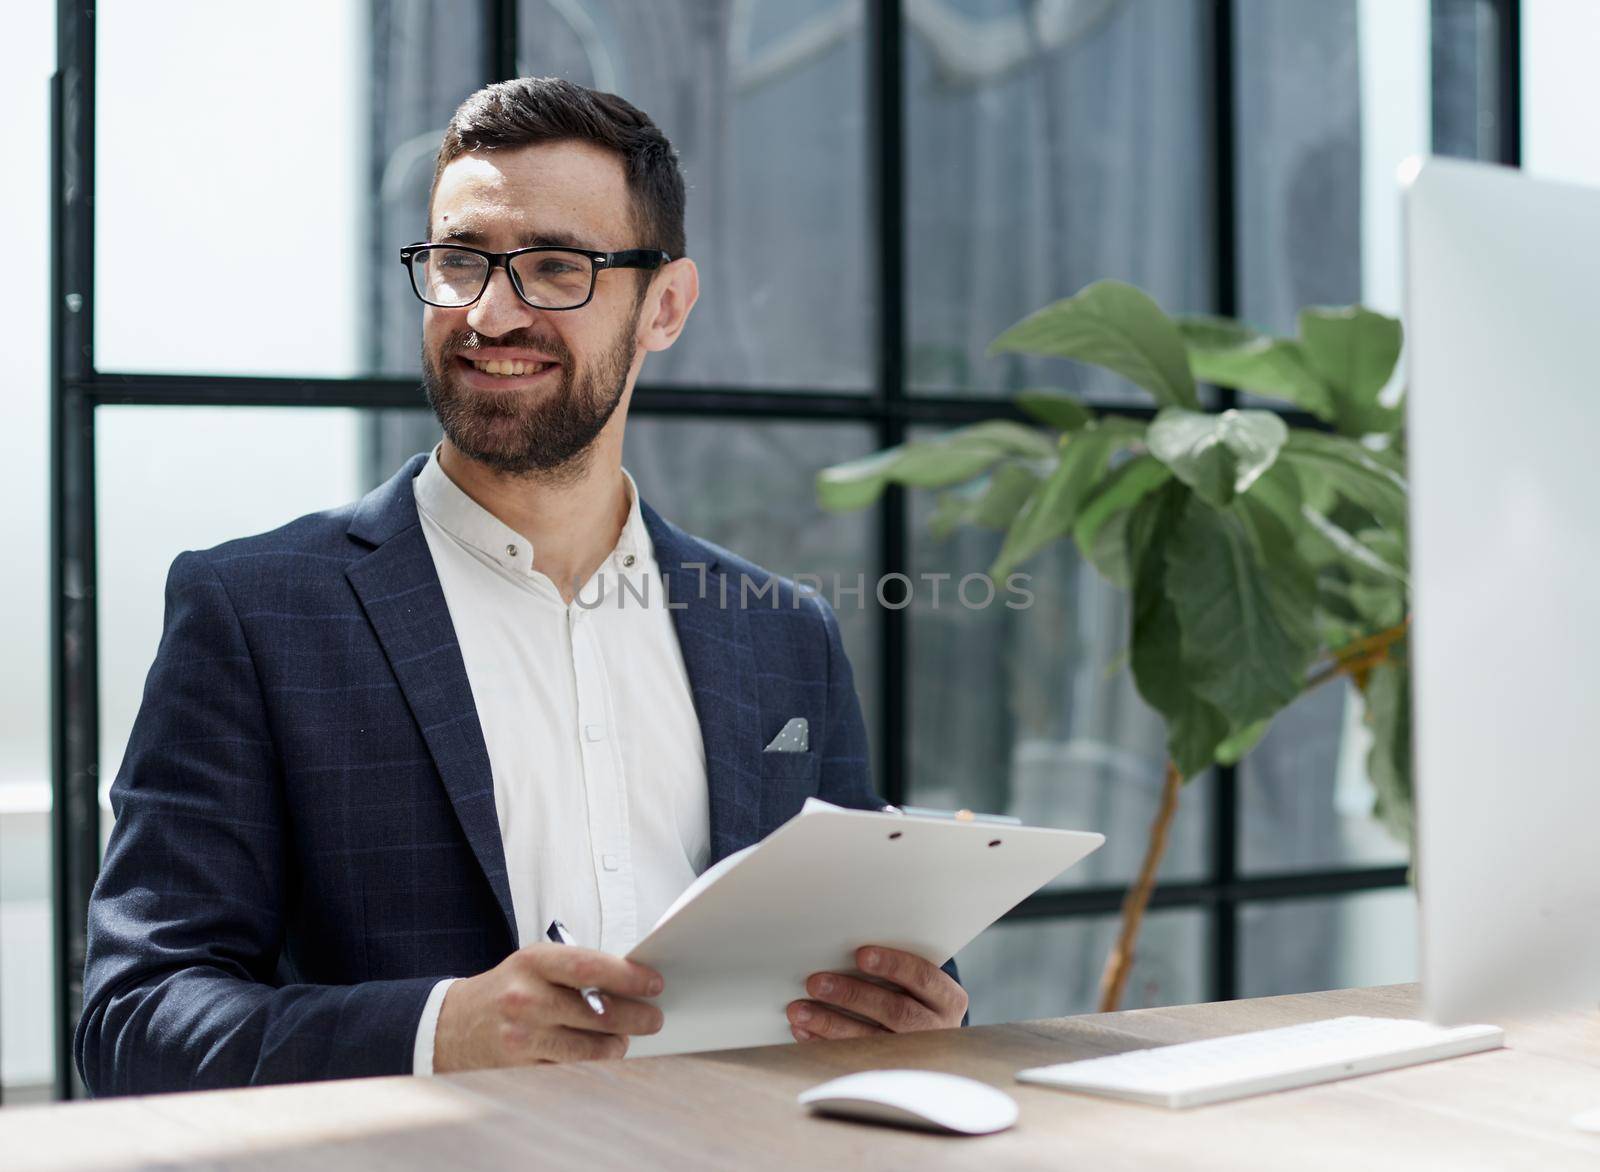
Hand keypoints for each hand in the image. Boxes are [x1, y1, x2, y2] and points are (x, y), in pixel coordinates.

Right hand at [433, 943, 663, 1071]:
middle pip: (599, 1012)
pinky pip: (571, 1068)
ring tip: (623, 1038)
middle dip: (636, 1017)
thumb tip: (632, 983)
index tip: (654, 983)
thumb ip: (577, 971)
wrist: (451, 1025)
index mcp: (533, 962)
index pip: (591, 967)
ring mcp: (522, 1037)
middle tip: (653, 1018)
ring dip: (617, 1044)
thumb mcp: (533, 964)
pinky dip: (590, 1062)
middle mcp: (526, 998)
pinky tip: (596, 1053)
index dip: (629, 976)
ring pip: (590, 1048)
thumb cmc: (505, 990)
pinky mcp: (521, 1068)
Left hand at [786, 946, 967, 1041]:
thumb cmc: (915, 998)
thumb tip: (845, 949)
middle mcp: (936, 1029)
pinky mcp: (889, 1073)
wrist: (930, 1046)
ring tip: (799, 1010)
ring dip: (830, 1023)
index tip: (861, 954)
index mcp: (948, 999)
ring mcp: (914, 1055)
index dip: (893, 964)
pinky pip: (854, 1059)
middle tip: (815, 982)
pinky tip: (804, 1031)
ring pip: (871, 1039)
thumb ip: (897, 970)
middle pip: (895, 1010)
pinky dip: (824, 1043)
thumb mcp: (919, 984)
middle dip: (852, 995)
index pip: (923, 977)